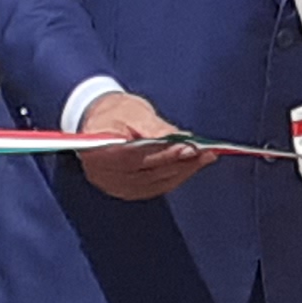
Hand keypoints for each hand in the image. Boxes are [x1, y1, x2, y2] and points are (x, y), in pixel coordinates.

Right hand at [75, 88, 211, 201]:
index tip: (188, 147)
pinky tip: (191, 167)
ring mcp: (113, 185)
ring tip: (205, 157)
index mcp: (95, 149)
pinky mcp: (126, 191)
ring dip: (182, 171)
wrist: (101, 123)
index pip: (133, 157)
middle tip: (205, 152)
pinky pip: (155, 188)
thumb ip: (154, 128)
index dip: (162, 154)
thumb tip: (179, 138)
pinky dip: (175, 177)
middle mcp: (101, 173)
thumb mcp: (134, 112)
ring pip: (154, 183)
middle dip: (178, 162)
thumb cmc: (116, 112)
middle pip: (146, 172)